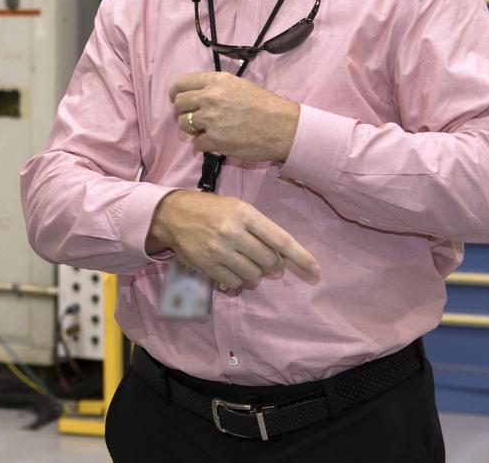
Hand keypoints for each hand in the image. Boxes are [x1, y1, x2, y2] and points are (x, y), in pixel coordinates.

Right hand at [147, 189, 319, 289]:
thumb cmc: (211, 208)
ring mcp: (219, 250)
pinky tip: (234, 269)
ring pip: (253, 274)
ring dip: (256, 273)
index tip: (315, 270)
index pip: (280, 239)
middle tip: (272, 265)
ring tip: (248, 263)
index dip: (300, 257)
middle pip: (268, 260)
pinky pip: (234, 281)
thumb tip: (281, 259)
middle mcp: (233, 232)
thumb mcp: (238, 208)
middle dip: (275, 266)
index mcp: (244, 214)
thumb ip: (260, 228)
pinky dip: (239, 280)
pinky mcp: (207, 264)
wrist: (173, 214)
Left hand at [169, 72, 299, 161]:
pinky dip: (204, 144)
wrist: (282, 127)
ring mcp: (210, 119)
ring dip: (192, 128)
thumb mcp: (238, 85)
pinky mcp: (214, 139)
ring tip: (206, 129)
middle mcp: (210, 97)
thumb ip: (215, 87)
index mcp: (216, 81)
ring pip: (184, 123)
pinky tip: (216, 141)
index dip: (176, 92)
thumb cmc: (265, 105)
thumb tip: (197, 94)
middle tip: (194, 116)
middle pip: (179, 104)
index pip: (182, 83)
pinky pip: (196, 143)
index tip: (177, 98)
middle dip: (183, 111)